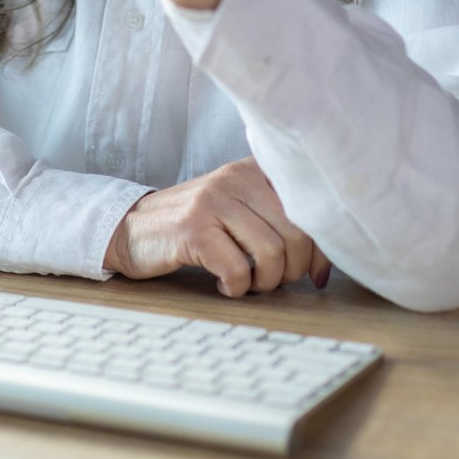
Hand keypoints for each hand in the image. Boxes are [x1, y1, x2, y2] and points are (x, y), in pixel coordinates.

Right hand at [104, 159, 332, 296]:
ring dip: (265, 282)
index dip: (321, 250)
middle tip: (272, 282)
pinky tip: (224, 285)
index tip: (318, 276)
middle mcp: (237, 178)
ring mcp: (213, 202)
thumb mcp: (240, 210)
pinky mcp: (193, 229)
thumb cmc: (197, 227)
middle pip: (296, 234)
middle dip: (292, 271)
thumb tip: (324, 267)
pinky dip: (237, 288)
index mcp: (256, 170)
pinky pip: (238, 270)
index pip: (310, 209)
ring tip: (249, 284)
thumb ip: (280, 224)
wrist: (133, 229)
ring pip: (271, 253)